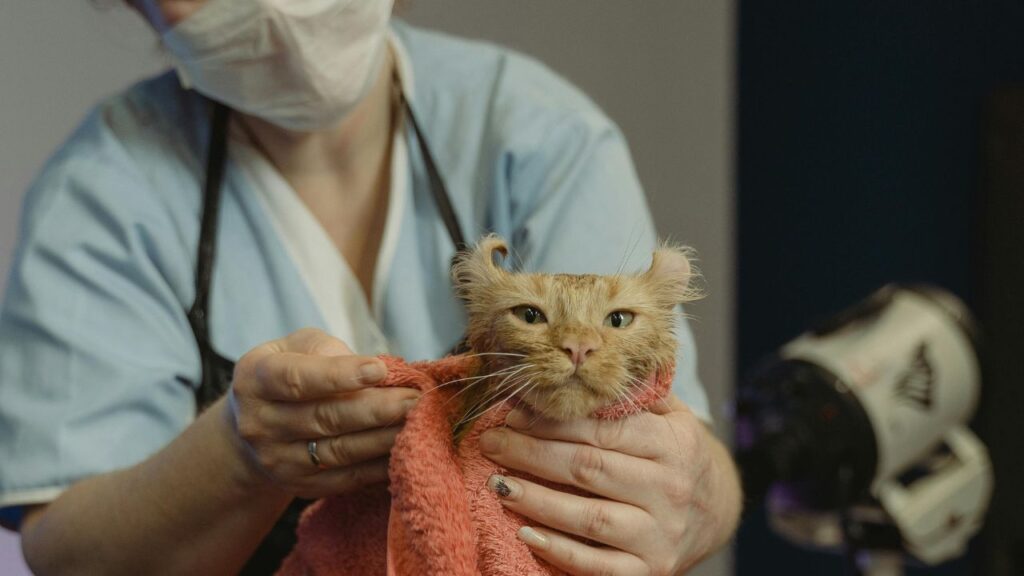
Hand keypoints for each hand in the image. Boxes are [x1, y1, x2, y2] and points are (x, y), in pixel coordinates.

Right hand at [226, 328, 419, 498]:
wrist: (255, 426)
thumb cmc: (291, 371)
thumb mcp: (297, 346)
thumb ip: (329, 351)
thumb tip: (379, 371)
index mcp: (256, 379)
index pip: (298, 379)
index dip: (340, 375)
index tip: (380, 369)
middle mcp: (260, 424)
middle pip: (324, 418)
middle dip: (376, 409)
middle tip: (416, 399)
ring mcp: (278, 460)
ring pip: (339, 452)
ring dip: (384, 438)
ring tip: (419, 422)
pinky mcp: (300, 485)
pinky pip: (347, 478)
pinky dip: (379, 465)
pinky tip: (407, 449)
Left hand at [478, 394, 739, 575]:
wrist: (716, 511)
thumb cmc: (676, 454)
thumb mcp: (671, 416)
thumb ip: (635, 393)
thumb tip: (583, 363)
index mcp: (673, 444)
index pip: (605, 430)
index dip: (553, 422)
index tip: (513, 415)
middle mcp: (669, 489)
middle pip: (589, 469)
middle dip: (532, 454)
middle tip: (491, 443)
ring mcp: (659, 534)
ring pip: (589, 518)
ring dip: (537, 501)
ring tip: (498, 483)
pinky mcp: (650, 571)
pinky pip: (598, 565)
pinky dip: (559, 551)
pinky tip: (525, 533)